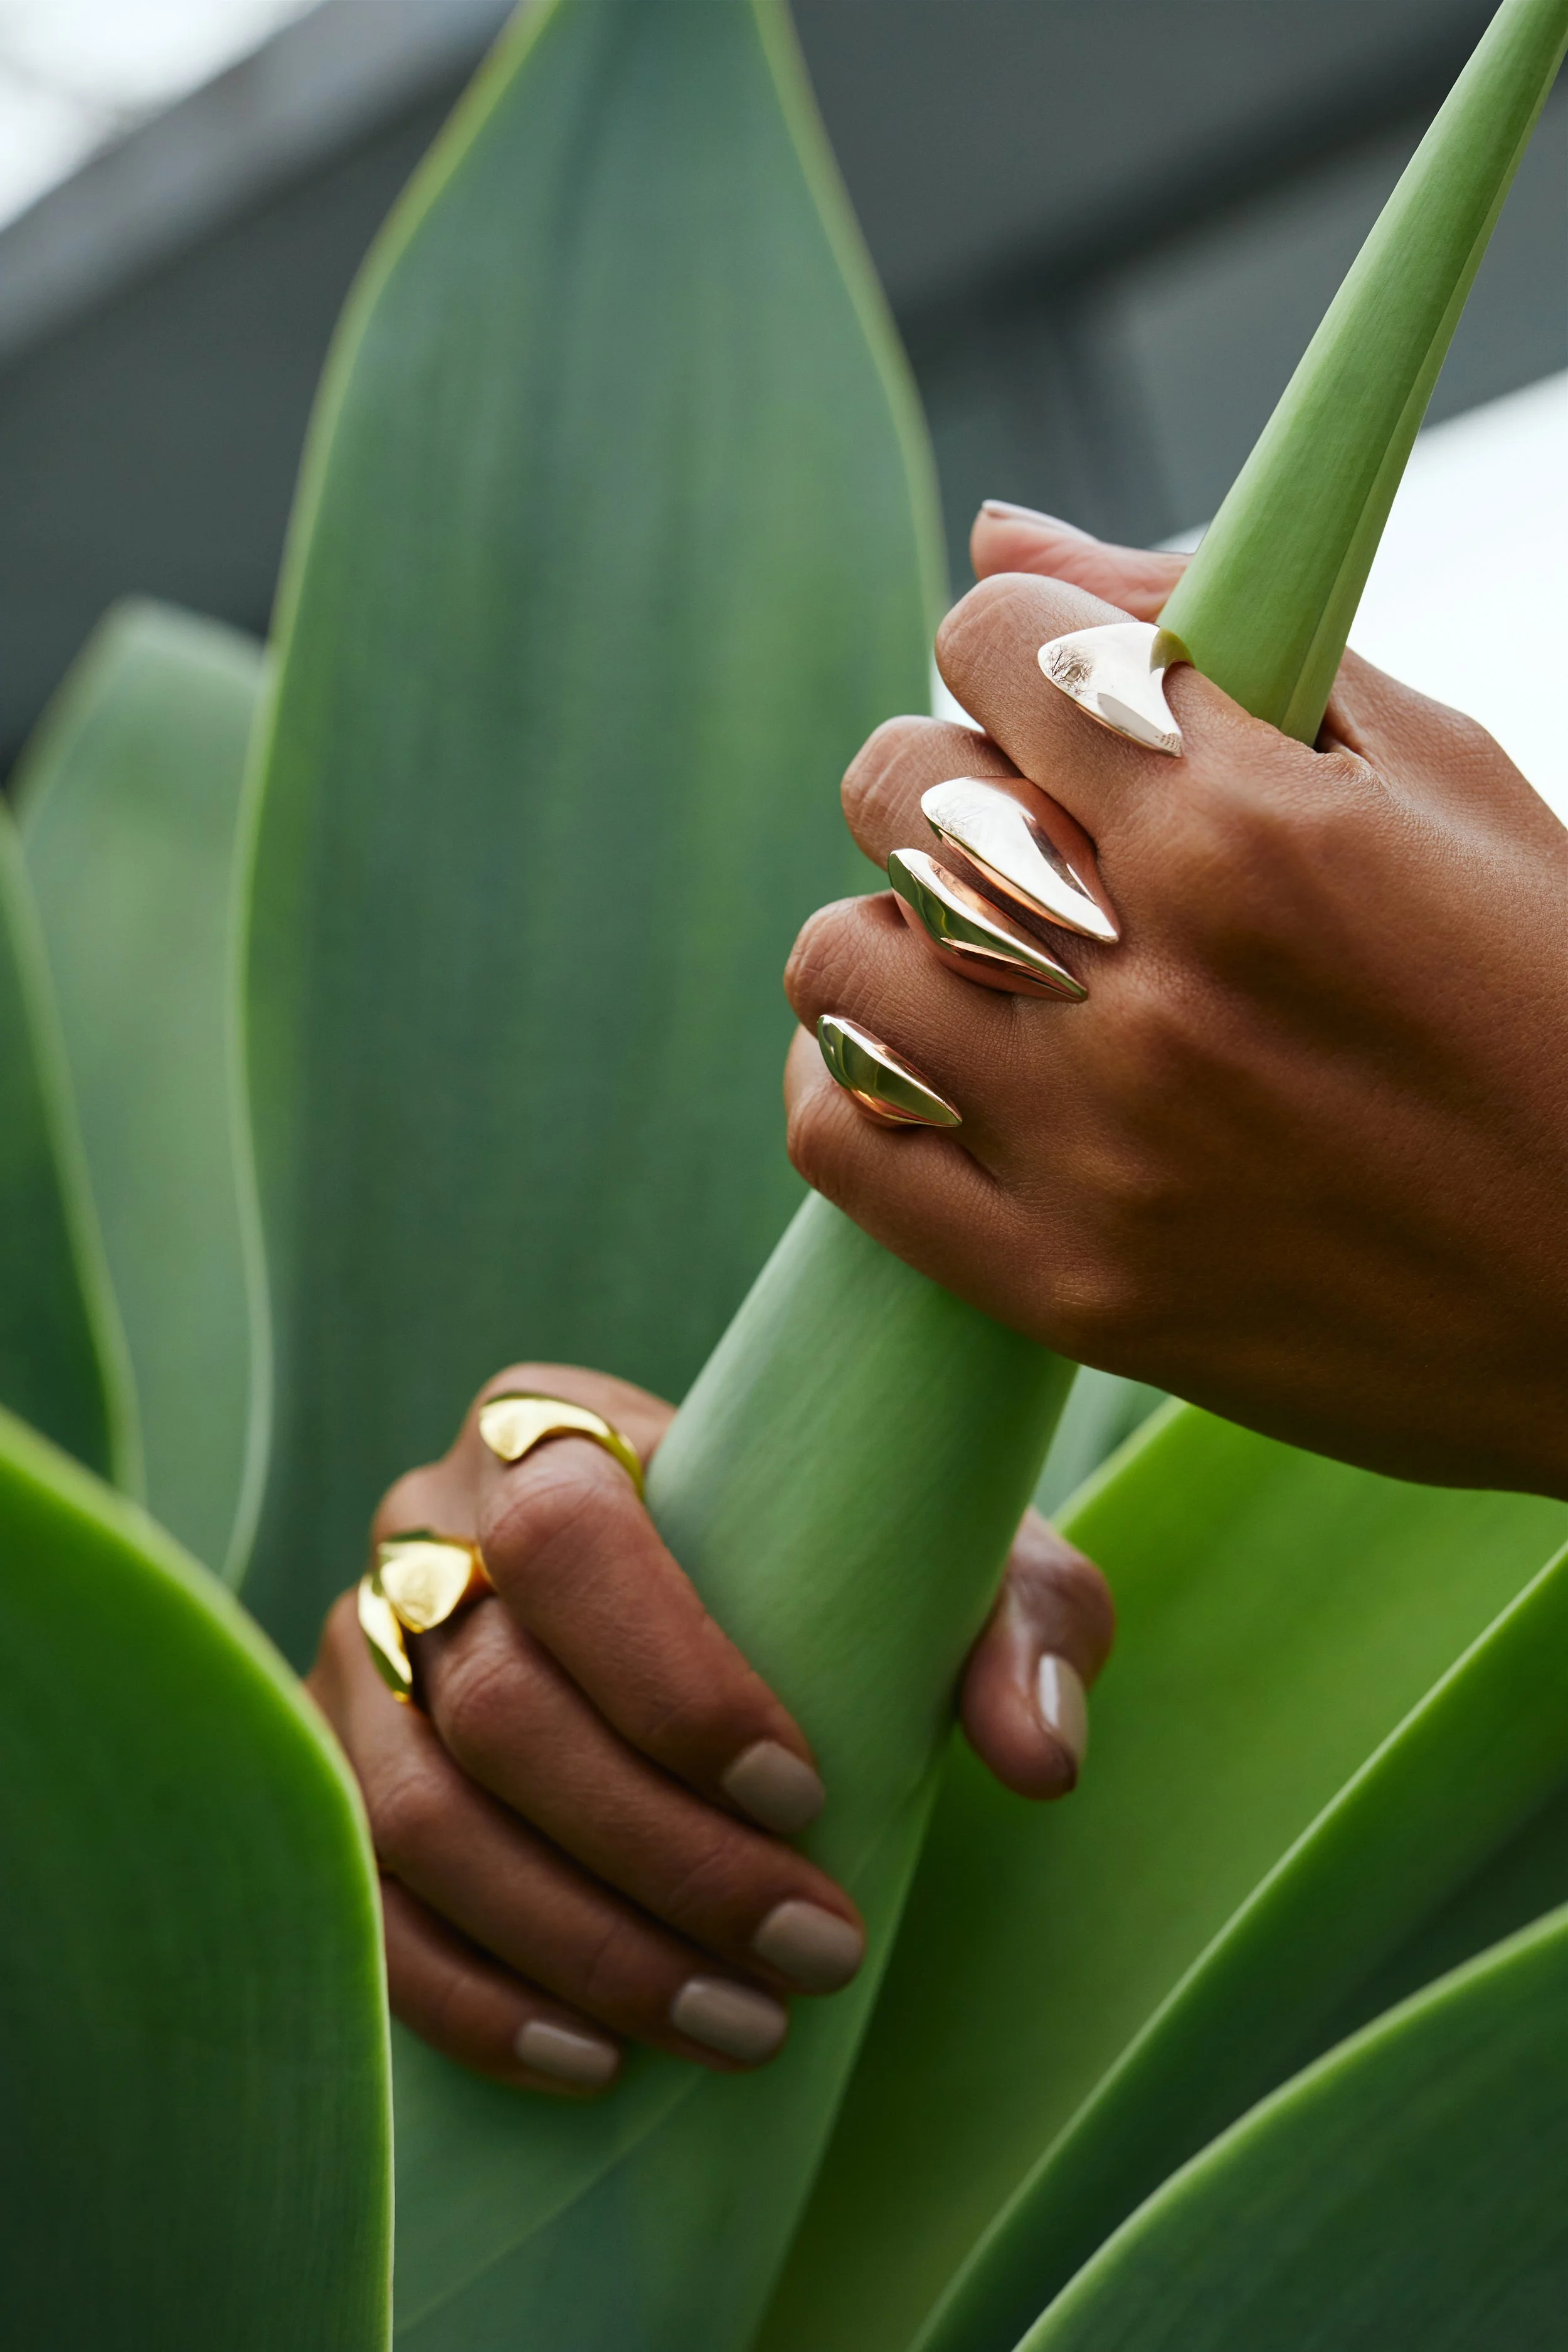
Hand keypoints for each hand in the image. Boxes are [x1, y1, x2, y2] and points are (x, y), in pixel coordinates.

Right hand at [310, 1361, 1112, 2095]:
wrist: (715, 1596)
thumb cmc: (828, 1564)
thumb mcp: (947, 1559)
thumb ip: (1019, 1618)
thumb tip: (1038, 1756)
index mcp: (551, 1432)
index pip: (569, 1543)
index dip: (669, 1682)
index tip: (805, 1793)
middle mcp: (428, 1529)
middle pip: (498, 1703)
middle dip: (659, 1855)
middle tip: (810, 1957)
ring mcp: (364, 1656)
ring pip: (422, 1815)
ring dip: (580, 1944)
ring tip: (736, 2026)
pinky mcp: (341, 1775)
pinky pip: (370, 1903)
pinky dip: (469, 1995)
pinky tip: (593, 2057)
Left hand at [783, 503, 1567, 1499]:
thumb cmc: (1563, 1007)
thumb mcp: (1448, 779)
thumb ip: (1219, 637)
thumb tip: (999, 533)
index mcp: (1258, 831)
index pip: (990, 645)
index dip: (1012, 648)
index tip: (1059, 702)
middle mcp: (1155, 986)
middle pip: (894, 791)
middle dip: (943, 774)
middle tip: (1027, 829)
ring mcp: (1100, 1151)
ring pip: (843, 964)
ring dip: (891, 929)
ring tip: (980, 955)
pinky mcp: (1068, 1287)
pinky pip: (842, 1143)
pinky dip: (846, 1079)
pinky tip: (925, 1060)